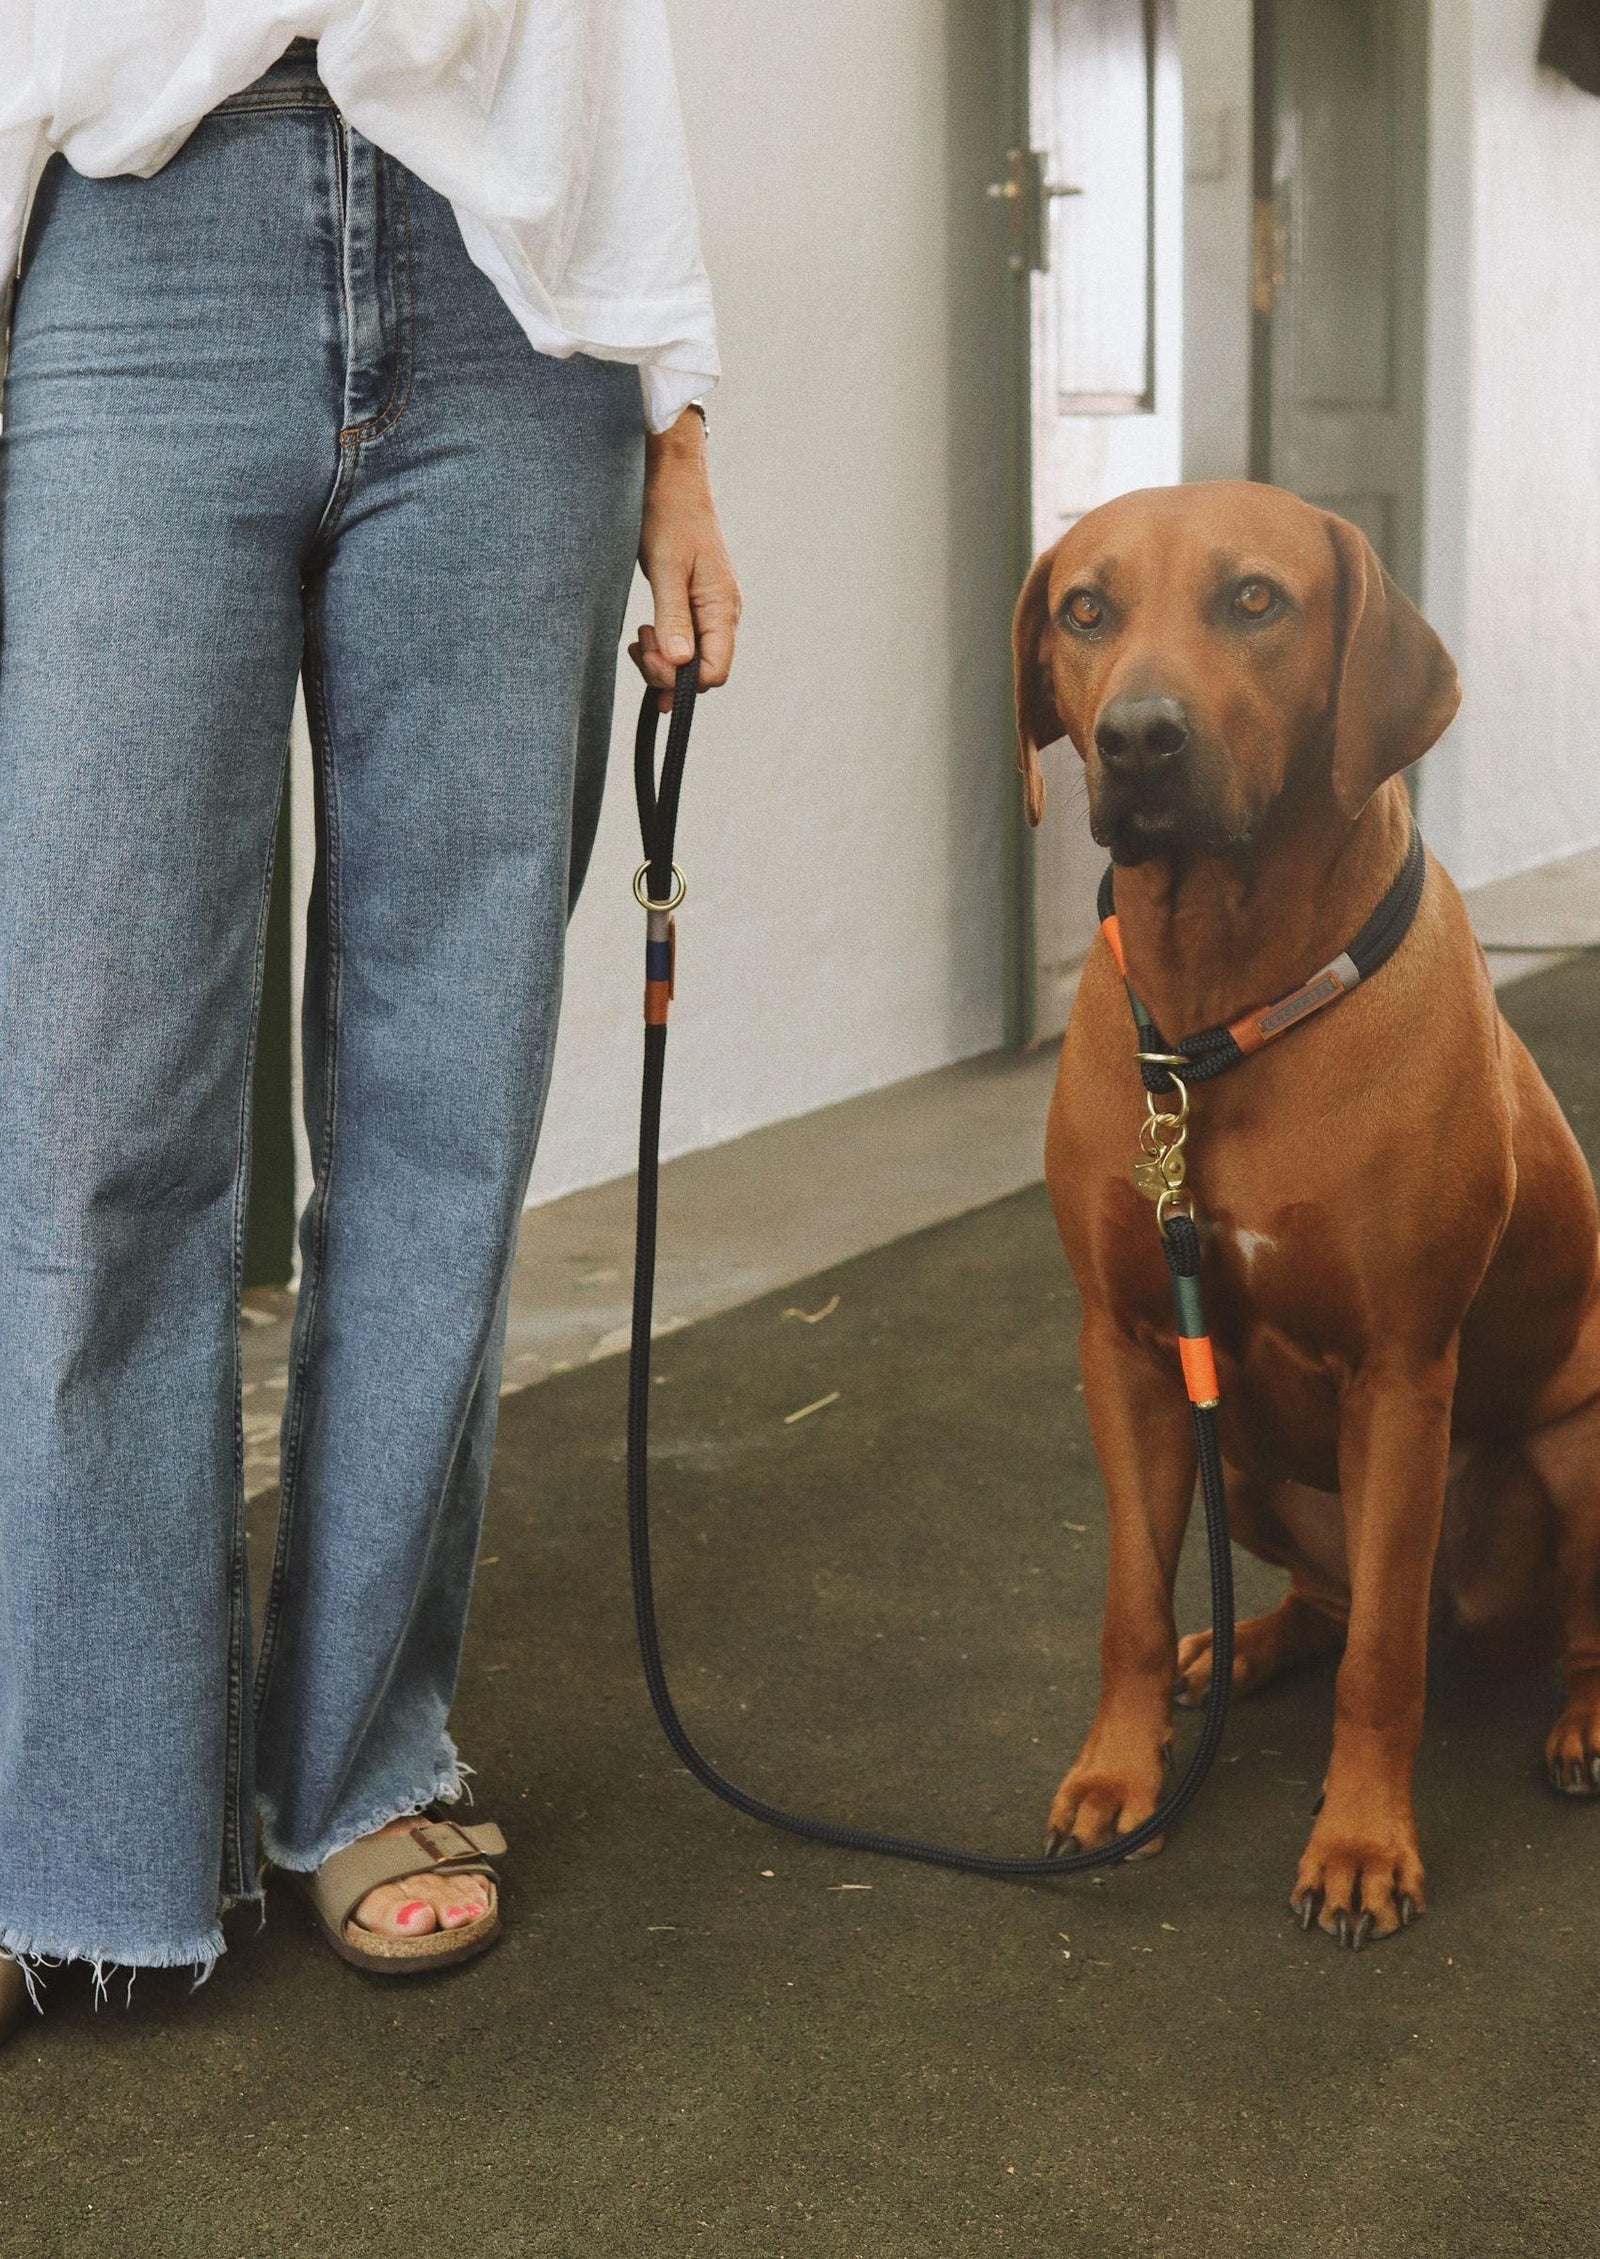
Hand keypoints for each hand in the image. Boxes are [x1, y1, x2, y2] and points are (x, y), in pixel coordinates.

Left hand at [629, 406, 740, 709]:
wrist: (670, 480)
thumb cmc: (668, 516)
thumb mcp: (666, 567)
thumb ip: (673, 617)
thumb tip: (680, 662)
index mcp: (721, 607)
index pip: (715, 672)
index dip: (681, 679)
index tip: (649, 657)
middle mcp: (723, 613)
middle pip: (703, 672)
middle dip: (668, 671)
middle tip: (638, 644)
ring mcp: (711, 610)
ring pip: (692, 659)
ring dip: (663, 660)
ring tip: (639, 636)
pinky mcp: (696, 603)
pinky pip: (686, 641)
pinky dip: (665, 647)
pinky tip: (646, 633)